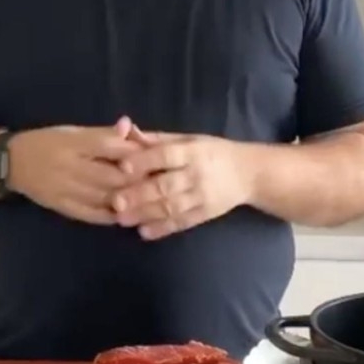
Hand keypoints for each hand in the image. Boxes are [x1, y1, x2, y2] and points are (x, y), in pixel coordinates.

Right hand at [7, 122, 145, 224]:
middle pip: (111, 175)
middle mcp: (70, 166)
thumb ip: (101, 133)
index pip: (110, 146)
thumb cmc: (46, 142)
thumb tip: (129, 127)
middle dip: (137, 180)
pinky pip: (91, 214)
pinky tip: (126, 215)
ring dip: (129, 200)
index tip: (155, 155)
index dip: (135, 152)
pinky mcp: (62, 206)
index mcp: (73, 142)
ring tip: (148, 199)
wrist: (10, 163)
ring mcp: (66, 189)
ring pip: (105, 197)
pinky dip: (111, 215)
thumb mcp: (72, 131)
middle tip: (158, 181)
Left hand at [110, 129, 253, 239]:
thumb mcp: (188, 139)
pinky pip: (182, 222)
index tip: (122, 167)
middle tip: (115, 202)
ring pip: (172, 207)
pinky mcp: (205, 214)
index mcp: (193, 151)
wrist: (248, 174)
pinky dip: (163, 228)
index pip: (167, 155)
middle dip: (140, 194)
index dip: (145, 161)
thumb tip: (126, 131)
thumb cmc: (211, 152)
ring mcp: (202, 197)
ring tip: (122, 220)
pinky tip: (145, 232)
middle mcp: (197, 174)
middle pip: (166, 185)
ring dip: (146, 214)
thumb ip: (157, 139)